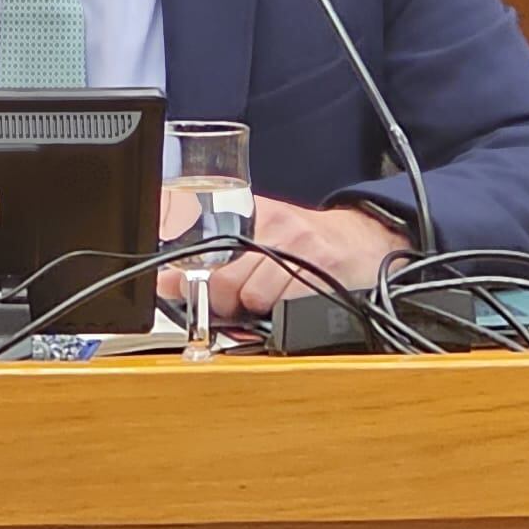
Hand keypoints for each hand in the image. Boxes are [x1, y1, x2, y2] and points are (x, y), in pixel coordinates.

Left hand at [157, 196, 404, 318]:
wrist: (362, 241)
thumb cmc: (305, 242)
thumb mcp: (260, 231)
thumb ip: (215, 254)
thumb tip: (166, 284)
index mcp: (252, 211)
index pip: (203, 243)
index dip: (184, 275)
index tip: (172, 287)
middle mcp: (273, 225)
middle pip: (222, 279)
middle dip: (221, 300)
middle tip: (233, 302)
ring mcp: (297, 248)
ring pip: (249, 297)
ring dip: (251, 311)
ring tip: (264, 301)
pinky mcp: (317, 272)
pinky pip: (280, 309)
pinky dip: (276, 316)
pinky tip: (284, 304)